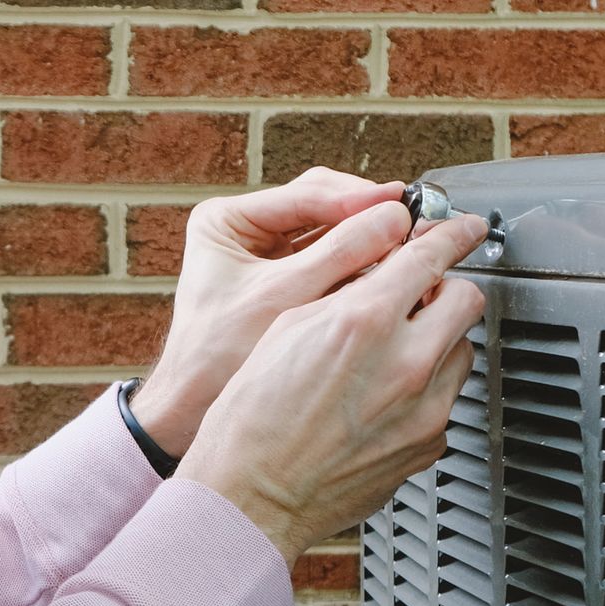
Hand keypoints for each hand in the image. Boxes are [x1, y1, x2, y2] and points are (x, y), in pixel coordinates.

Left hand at [129, 168, 410, 455]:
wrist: (193, 412)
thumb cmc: (216, 359)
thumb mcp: (284, 297)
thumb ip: (338, 254)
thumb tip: (394, 219)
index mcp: (227, 221)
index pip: (306, 194)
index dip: (357, 199)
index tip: (399, 204)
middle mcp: (248, 234)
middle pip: (325, 210)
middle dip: (369, 217)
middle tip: (411, 222)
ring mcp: (270, 261)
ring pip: (334, 237)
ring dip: (371, 242)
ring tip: (407, 246)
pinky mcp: (289, 288)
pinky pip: (335, 267)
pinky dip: (362, 269)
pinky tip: (388, 274)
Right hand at [176, 215, 490, 564]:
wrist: (253, 495)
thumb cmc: (253, 419)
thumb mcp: (287, 328)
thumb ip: (347, 294)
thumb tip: (384, 274)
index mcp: (364, 322)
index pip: (431, 256)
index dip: (452, 233)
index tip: (464, 227)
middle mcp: (406, 364)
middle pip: (466, 300)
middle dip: (446, 290)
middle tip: (422, 295)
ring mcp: (424, 410)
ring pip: (461, 350)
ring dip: (438, 341)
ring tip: (393, 354)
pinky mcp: (428, 445)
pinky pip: (445, 400)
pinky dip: (425, 390)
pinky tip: (384, 400)